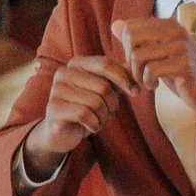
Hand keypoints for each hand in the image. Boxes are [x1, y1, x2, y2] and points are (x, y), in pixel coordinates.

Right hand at [25, 52, 133, 172]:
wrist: (63, 132)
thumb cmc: (87, 107)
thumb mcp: (106, 89)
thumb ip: (121, 76)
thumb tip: (140, 73)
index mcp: (77, 63)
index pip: (106, 64)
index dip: (125, 79)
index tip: (136, 92)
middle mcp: (64, 73)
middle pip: (103, 86)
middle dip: (112, 104)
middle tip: (107, 113)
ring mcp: (56, 91)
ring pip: (95, 102)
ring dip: (103, 117)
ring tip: (97, 120)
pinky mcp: (54, 109)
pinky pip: (85, 115)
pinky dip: (94, 125)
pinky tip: (90, 126)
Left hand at [114, 14, 195, 115]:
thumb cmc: (182, 74)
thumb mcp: (158, 55)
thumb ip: (137, 40)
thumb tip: (114, 25)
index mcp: (168, 25)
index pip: (130, 27)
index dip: (126, 48)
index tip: (137, 62)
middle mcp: (175, 30)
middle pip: (131, 38)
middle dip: (129, 60)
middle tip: (139, 74)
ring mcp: (180, 47)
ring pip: (138, 56)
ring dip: (137, 75)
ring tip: (147, 82)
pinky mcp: (183, 65)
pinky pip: (150, 70)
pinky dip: (147, 82)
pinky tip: (155, 87)